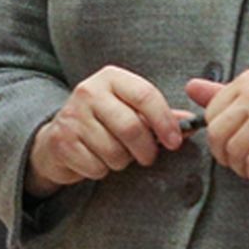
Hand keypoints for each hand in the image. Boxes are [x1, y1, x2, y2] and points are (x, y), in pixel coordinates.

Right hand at [27, 64, 188, 193]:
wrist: (57, 139)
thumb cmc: (102, 123)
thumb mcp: (129, 110)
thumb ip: (158, 116)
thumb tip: (191, 124)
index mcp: (111, 77)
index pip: (146, 95)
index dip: (165, 121)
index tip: (175, 142)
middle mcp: (89, 90)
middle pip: (131, 127)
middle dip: (146, 150)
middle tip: (147, 157)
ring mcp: (73, 115)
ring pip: (115, 151)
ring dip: (121, 162)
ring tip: (114, 154)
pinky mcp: (62, 141)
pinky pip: (96, 167)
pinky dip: (101, 171)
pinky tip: (94, 160)